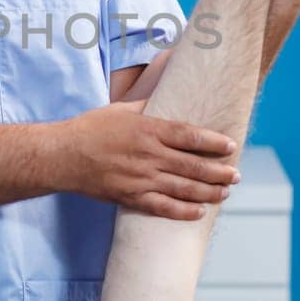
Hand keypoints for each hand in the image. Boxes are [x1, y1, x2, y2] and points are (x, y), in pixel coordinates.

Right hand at [58, 101, 239, 219]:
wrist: (63, 156)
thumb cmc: (90, 128)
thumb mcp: (120, 109)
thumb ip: (148, 104)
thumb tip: (168, 89)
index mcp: (148, 129)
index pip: (189, 136)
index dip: (213, 142)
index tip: (231, 146)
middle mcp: (148, 155)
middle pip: (193, 165)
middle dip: (218, 171)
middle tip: (236, 174)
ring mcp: (141, 178)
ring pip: (183, 188)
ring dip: (209, 191)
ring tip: (226, 192)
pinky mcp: (131, 197)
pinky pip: (163, 207)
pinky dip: (184, 211)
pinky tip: (200, 211)